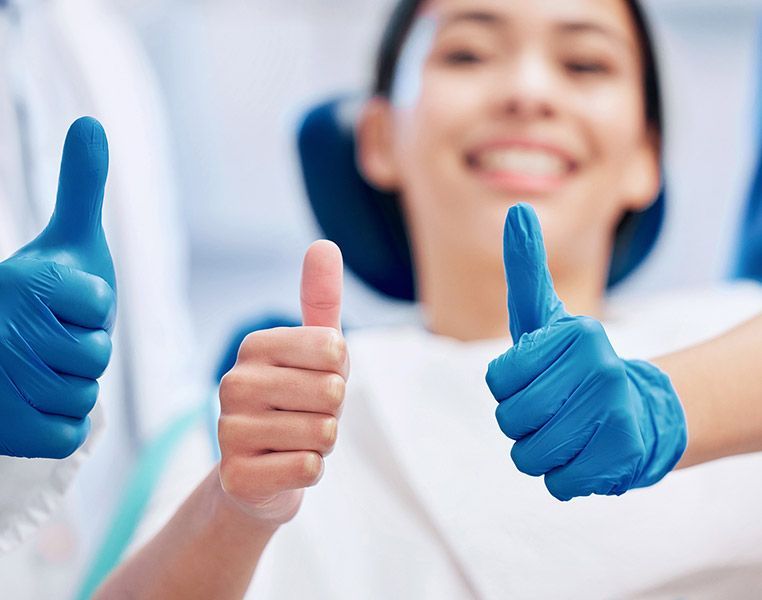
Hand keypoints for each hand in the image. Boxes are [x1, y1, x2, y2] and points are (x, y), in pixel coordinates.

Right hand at [0, 117, 115, 458]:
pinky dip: (60, 422)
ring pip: (82, 395)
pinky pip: (67, 431)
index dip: (92, 308)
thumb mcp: (67, 239)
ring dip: (71, 386)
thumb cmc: (45, 294)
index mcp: (19, 283)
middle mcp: (2, 333)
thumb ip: (80, 186)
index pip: (98, 306)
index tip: (63, 302)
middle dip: (83, 350)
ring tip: (37, 369)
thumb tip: (91, 124)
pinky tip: (32, 402)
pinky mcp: (4, 430)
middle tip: (49, 340)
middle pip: (94, 356)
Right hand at [218, 241, 347, 525]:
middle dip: (333, 410)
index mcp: (254, 346)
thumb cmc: (297, 401)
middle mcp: (233, 382)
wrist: (261, 470)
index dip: (340, 372)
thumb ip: (320, 298)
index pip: (334, 349)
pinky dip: (310, 470)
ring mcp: (229, 431)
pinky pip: (308, 468)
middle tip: (307, 415)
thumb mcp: (314, 349)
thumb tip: (324, 244)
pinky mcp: (236, 476)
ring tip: (295, 440)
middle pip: (332, 393)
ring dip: (322, 442)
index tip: (316, 379)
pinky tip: (285, 465)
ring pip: (323, 433)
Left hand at [485, 204, 685, 500]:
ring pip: (529, 457)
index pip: (498, 381)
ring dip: (540, 451)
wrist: (639, 410)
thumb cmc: (575, 363)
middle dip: (521, 421)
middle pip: (511, 421)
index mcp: (578, 335)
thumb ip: (527, 269)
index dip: (508, 388)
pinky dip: (564, 476)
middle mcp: (601, 371)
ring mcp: (615, 416)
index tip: (537, 377)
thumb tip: (517, 212)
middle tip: (551, 409)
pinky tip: (585, 454)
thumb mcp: (549, 316)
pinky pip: (557, 484)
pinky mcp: (622, 460)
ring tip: (567, 431)